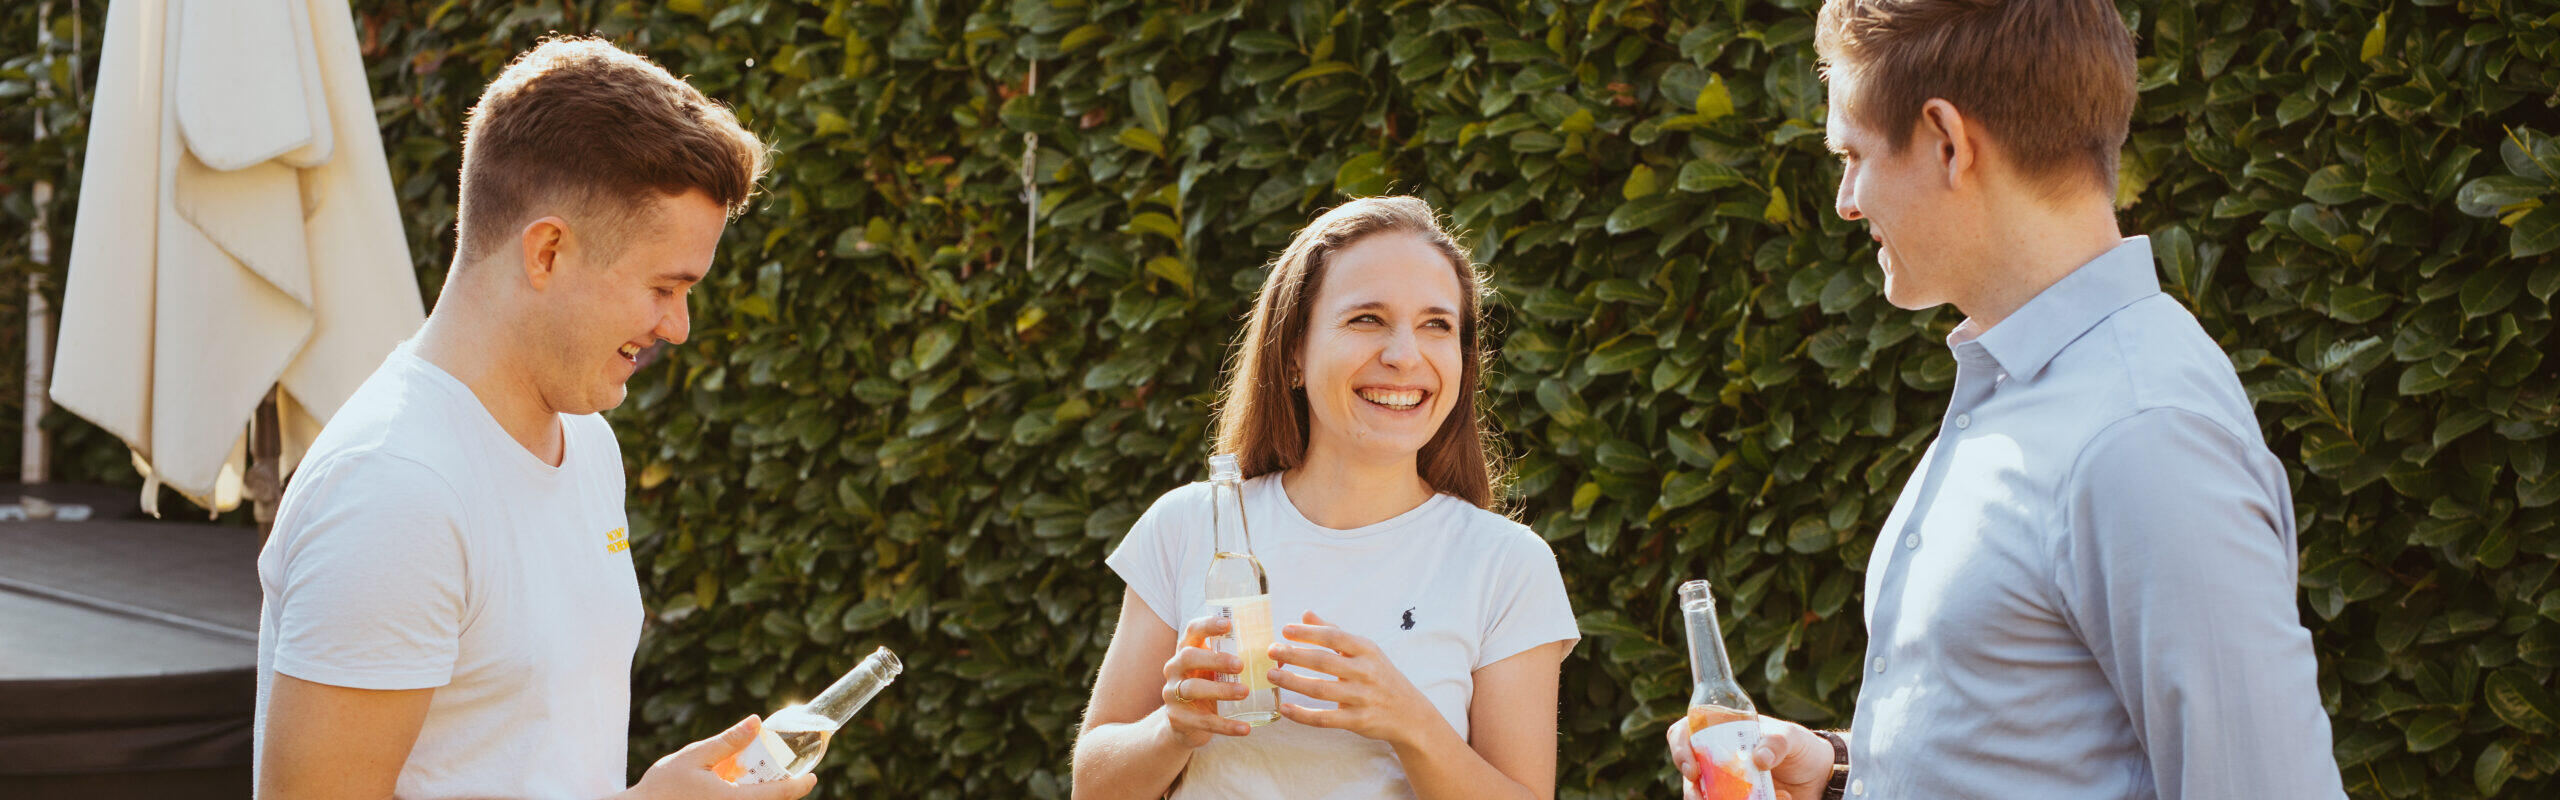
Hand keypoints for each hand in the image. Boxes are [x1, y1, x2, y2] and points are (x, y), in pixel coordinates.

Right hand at [622, 715, 816, 799]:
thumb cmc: (661, 787)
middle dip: (782, 790)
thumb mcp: (695, 757)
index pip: (780, 795)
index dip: (801, 786)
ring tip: (759, 777)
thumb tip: (756, 722)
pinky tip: (734, 787)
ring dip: (762, 794)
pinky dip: (744, 797)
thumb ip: (728, 741)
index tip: (812, 777)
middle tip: (788, 774)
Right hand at [1160, 613, 1252, 747]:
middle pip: (1188, 657)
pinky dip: (1226, 726)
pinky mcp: (1177, 718)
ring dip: (1221, 690)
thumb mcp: (1219, 673)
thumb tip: (1280, 657)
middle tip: (1241, 665)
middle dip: (1215, 659)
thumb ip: (1241, 662)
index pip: (1193, 630)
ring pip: (1193, 688)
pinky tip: (1245, 729)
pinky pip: (1203, 721)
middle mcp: (1175, 668)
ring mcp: (1172, 694)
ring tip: (1245, 692)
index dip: (1208, 624)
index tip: (1229, 624)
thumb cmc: (1209, 689)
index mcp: (1187, 650)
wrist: (1185, 726)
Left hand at [1266, 611, 1440, 750]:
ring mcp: (1361, 698)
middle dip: (1293, 655)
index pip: (1333, 637)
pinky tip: (1285, 708)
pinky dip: (1302, 714)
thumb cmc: (1381, 676)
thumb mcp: (1365, 651)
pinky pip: (1324, 718)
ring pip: (1319, 690)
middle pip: (1322, 661)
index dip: (1307, 633)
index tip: (1284, 630)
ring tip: (1272, 676)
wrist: (1410, 713)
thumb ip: (1334, 632)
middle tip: (1271, 651)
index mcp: (1366, 650)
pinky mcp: (1357, 721)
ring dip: (1292, 682)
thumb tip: (1305, 614)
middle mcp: (1365, 672)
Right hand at [1665, 714, 1832, 799]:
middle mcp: (1717, 758)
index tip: (1692, 769)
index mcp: (1722, 732)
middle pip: (1689, 774)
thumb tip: (1758, 759)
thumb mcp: (1792, 737)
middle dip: (1693, 791)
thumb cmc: (1802, 748)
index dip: (1680, 749)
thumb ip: (1777, 742)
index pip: (1685, 734)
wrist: (1822, 777)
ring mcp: (1726, 783)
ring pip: (1704, 796)